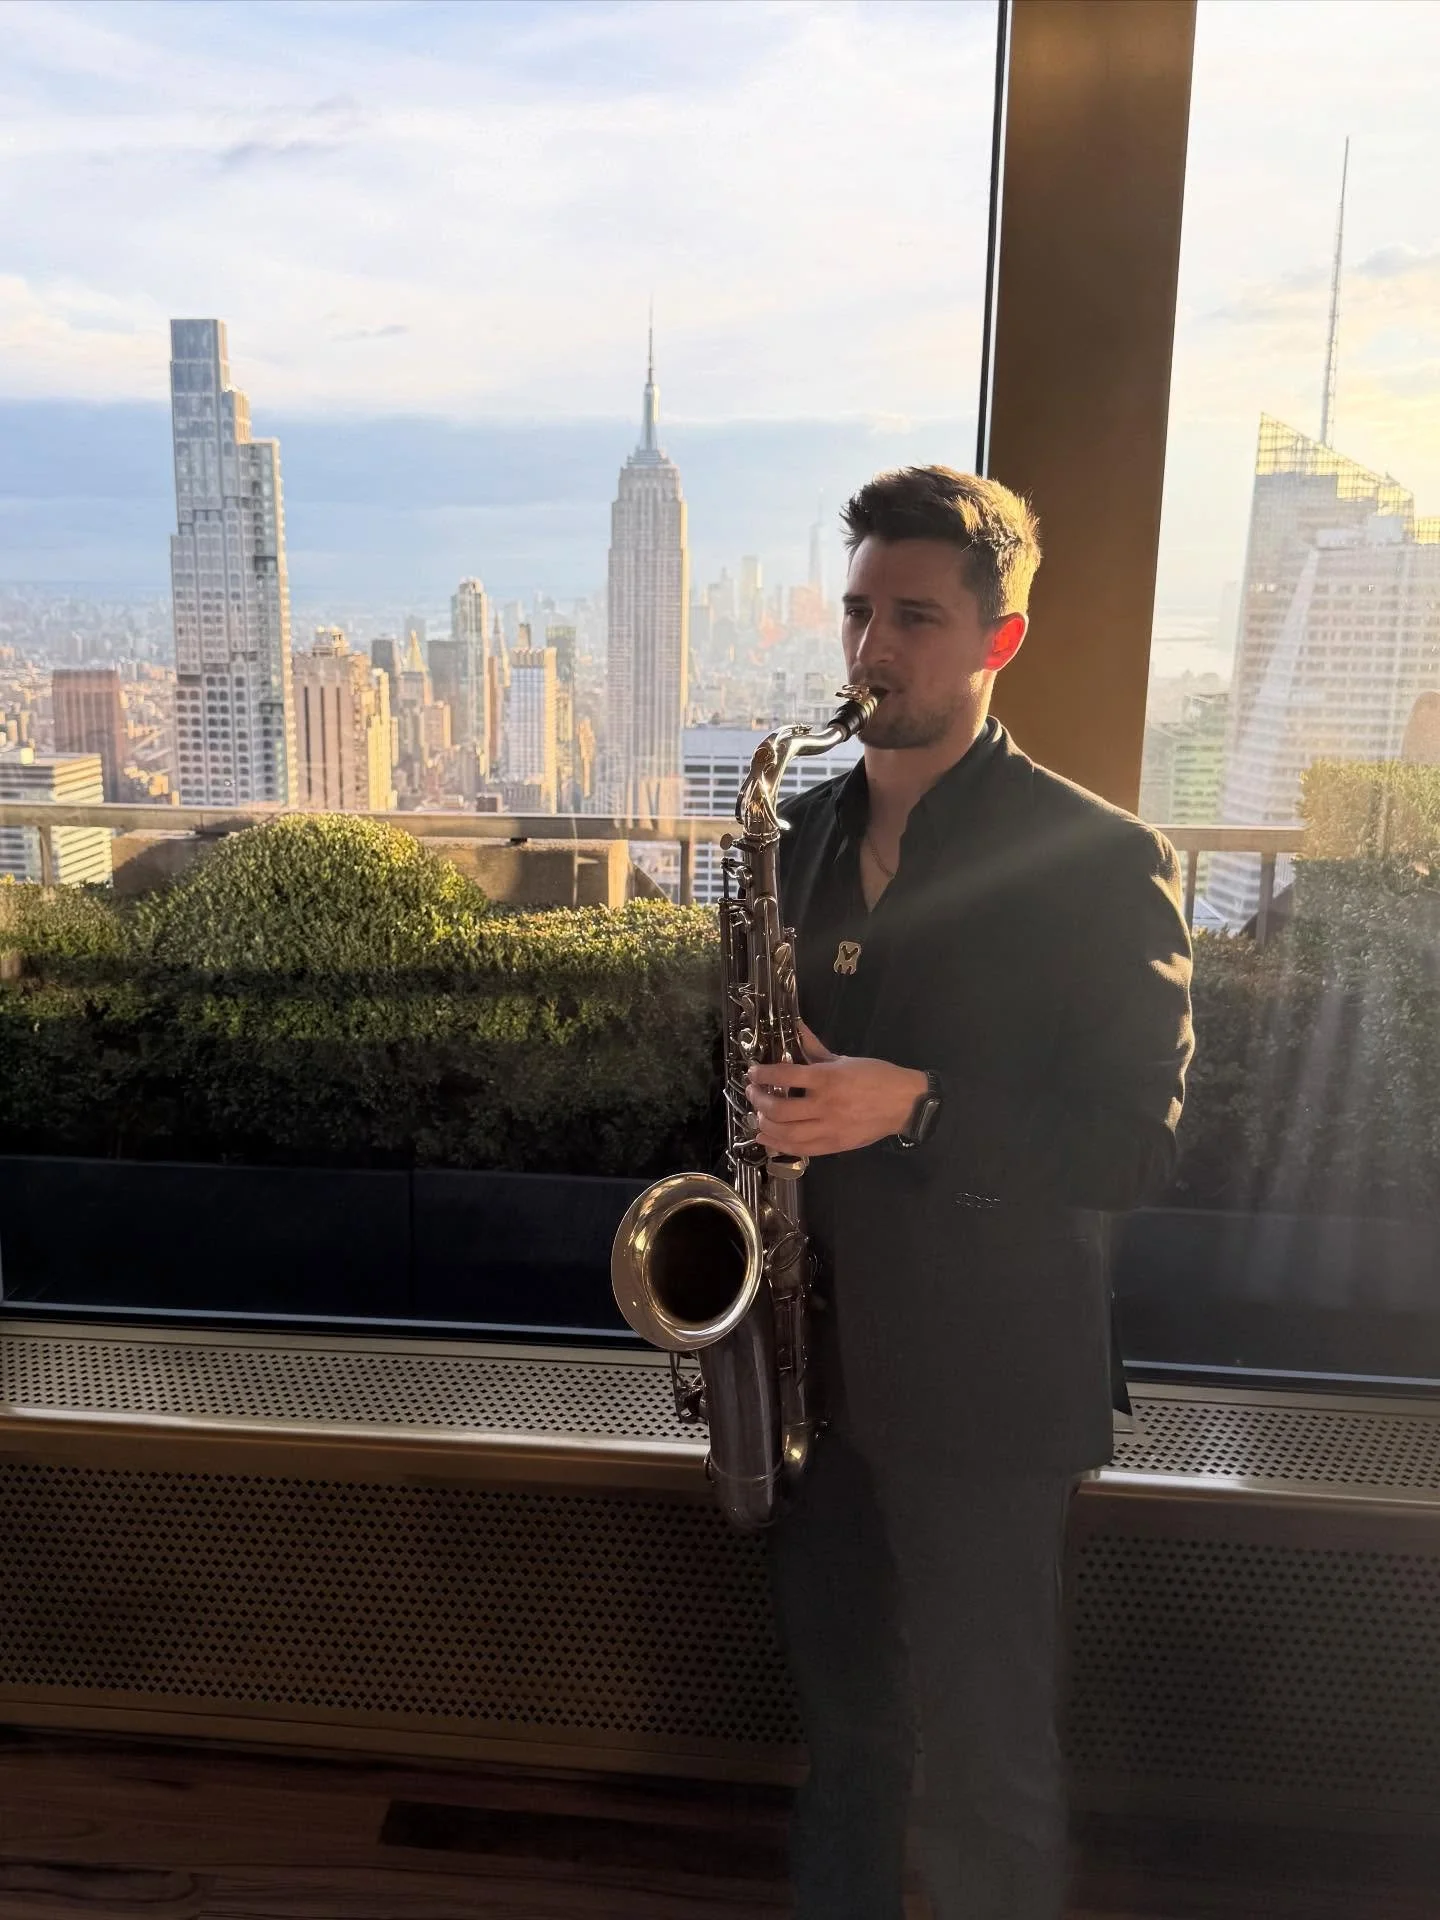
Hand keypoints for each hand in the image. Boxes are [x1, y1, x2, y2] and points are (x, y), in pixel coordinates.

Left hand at [744, 1020, 928, 1156]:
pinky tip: (766, 1139)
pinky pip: (800, 1150)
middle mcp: (824, 1105)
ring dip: (765, 1125)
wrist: (904, 1104)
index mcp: (827, 1079)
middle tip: (753, 1093)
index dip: (762, 1074)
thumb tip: (795, 1028)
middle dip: (759, 1100)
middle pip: (779, 1109)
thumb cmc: (876, 1077)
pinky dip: (778, 1146)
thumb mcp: (844, 1059)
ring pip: (786, 1133)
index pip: (784, 1076)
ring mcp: (829, 1129)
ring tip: (758, 1116)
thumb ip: (815, 1048)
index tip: (753, 1072)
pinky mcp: (833, 1146)